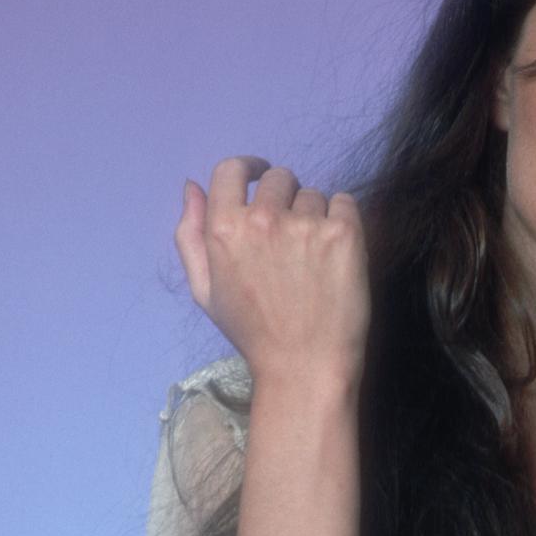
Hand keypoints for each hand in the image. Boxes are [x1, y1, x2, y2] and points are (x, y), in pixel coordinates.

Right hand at [176, 156, 370, 388]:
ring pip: (313, 195)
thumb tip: (192, 186)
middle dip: (284, 198)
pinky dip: (343, 219)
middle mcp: (262, 219)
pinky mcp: (344, 233)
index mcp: (224, 229)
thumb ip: (190, 235)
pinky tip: (336, 253)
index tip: (259, 175)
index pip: (231, 170)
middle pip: (278, 178)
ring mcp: (305, 224)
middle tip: (291, 236)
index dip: (247, 168)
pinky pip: (345, 202)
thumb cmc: (253, 333)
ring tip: (313, 258)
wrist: (305, 367)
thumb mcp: (205, 290)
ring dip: (314, 215)